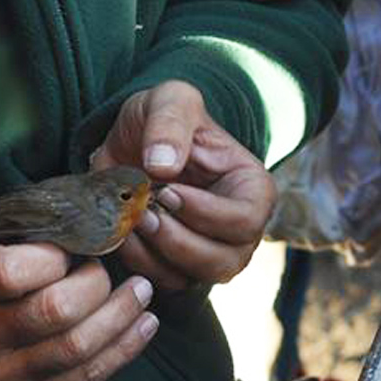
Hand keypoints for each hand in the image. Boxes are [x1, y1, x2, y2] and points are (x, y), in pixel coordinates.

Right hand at [0, 244, 157, 380]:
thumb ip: (20, 235)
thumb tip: (83, 215)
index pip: (11, 271)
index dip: (54, 256)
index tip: (74, 249)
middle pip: (57, 310)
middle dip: (97, 285)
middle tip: (110, 271)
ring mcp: (3, 380)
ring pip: (80, 347)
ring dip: (123, 315)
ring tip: (143, 292)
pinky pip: (90, 376)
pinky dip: (126, 346)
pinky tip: (145, 324)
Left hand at [91, 80, 276, 289]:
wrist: (135, 140)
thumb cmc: (164, 119)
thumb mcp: (170, 100)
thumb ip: (170, 123)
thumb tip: (163, 166)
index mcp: (254, 190)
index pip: (244, 220)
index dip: (203, 212)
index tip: (165, 190)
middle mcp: (244, 230)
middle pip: (223, 260)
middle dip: (177, 240)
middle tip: (143, 211)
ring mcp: (215, 252)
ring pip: (196, 277)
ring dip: (156, 254)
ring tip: (132, 218)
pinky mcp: (184, 267)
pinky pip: (166, 280)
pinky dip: (140, 262)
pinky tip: (125, 230)